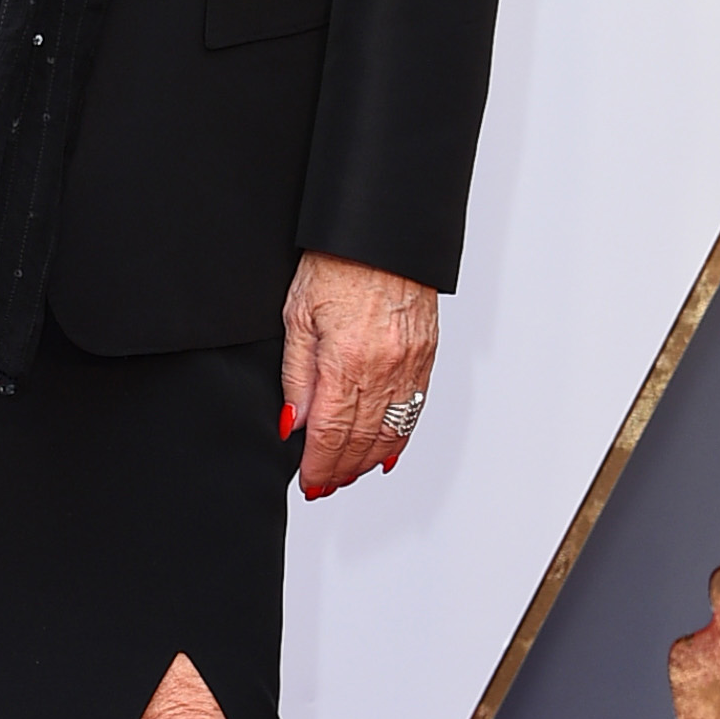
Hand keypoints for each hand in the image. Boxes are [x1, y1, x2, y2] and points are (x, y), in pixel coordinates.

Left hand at [281, 252, 437, 499]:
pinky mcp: (426, 356)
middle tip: (323, 486)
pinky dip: (398, 437)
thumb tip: (293, 424)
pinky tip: (384, 452)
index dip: (319, 465)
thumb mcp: (297, 317)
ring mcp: (411, 364)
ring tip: (347, 475)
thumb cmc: (336, 263)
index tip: (308, 481)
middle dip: (341, 470)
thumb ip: (296, 376)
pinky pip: (414, 410)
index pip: (332, 433)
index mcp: (348, 361)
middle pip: (363, 440)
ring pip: (391, 431)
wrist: (382, 232)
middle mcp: (385, 368)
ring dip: (367, 460)